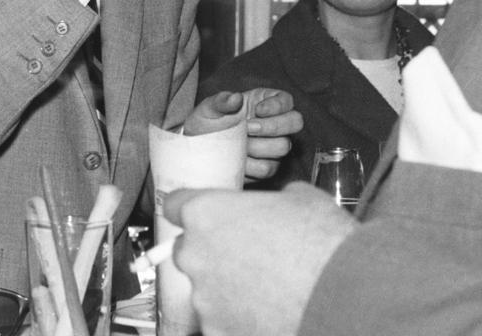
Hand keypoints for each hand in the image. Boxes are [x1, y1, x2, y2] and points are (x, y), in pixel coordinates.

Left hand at [164, 183, 355, 335]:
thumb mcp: (301, 199)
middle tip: (250, 259)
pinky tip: (271, 315)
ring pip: (206, 290)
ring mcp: (204, 298)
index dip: (194, 211)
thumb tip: (280, 203)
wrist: (347, 296)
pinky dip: (240, 320)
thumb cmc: (324, 242)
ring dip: (228, 289)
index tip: (208, 218)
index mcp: (205, 213)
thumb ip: (273, 200)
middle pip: (188, 250)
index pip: (176, 205)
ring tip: (269, 291)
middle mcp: (195, 254)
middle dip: (212, 254)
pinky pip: (223, 321)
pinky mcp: (218, 331)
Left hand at [184, 89, 301, 179]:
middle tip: (247, 128)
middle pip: (295, 122)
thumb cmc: (207, 122)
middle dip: (273, 126)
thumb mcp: (209, 108)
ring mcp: (274, 145)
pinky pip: (268, 168)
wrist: (198, 149)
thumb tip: (236, 97)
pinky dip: (251, 165)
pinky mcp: (268, 166)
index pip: (286, 100)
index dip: (278, 105)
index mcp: (263, 103)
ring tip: (238, 143)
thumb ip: (221, 101)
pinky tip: (238, 159)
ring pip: (283, 146)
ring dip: (258, 146)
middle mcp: (274, 123)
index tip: (258, 110)